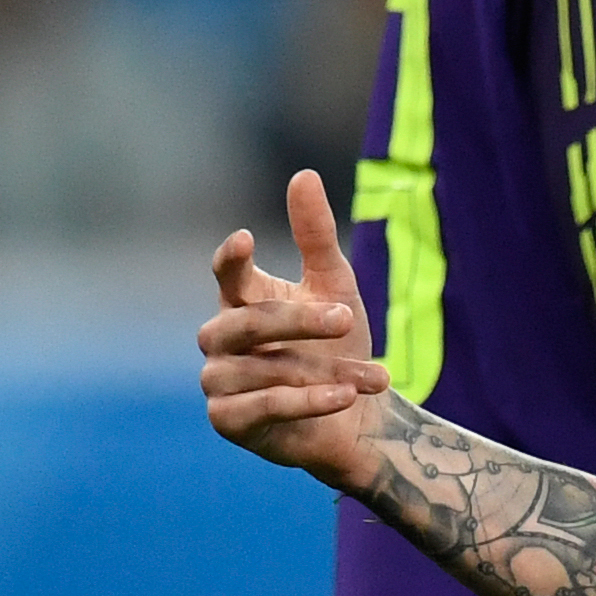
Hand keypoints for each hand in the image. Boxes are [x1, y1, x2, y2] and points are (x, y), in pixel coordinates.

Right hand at [199, 171, 391, 489]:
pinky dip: (306, 401)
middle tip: (346, 315)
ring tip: (376, 375)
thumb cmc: (337, 345)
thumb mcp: (336, 286)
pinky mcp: (230, 421)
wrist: (355, 416)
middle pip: (244, 324)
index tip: (245, 239)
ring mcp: (220, 382)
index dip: (231, 260)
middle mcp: (221, 340)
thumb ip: (315, 235)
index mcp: (240, 301)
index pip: (227, 274)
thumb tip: (302, 174)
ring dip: (324, 370)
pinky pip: (265, 407)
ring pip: (264, 370)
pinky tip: (344, 396)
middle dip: (297, 321)